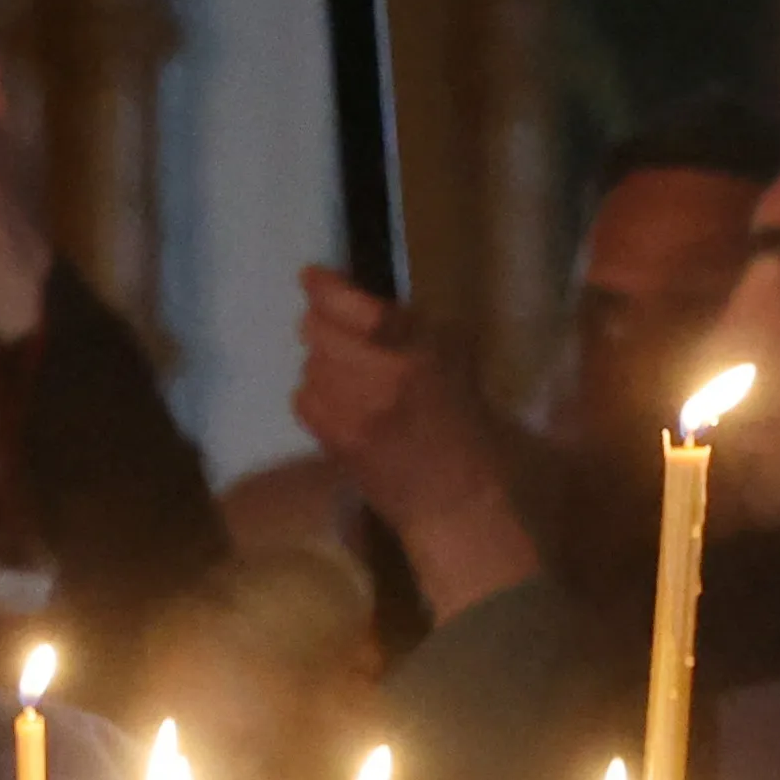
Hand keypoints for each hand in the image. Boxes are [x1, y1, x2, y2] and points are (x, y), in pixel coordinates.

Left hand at [290, 268, 539, 619]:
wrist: (460, 505)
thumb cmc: (474, 432)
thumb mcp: (461, 364)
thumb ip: (421, 333)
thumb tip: (378, 309)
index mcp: (420, 355)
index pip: (358, 308)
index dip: (327, 288)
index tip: (311, 274)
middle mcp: (379, 381)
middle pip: (319, 334)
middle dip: (322, 326)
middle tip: (332, 326)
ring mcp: (352, 415)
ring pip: (311, 367)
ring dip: (323, 363)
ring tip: (349, 373)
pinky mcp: (336, 444)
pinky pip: (305, 402)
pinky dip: (316, 395)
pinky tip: (339, 401)